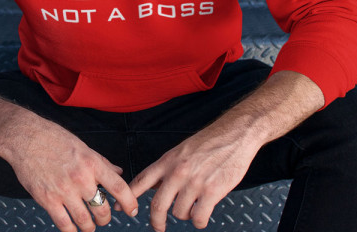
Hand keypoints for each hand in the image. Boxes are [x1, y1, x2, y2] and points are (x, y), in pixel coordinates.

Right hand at [6, 113, 138, 231]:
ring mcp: (64, 191)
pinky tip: (72, 228)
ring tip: (89, 225)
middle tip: (103, 217)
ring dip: (90, 227)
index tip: (132, 210)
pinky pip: (64, 225)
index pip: (118, 187)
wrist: (26, 138)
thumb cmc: (54, 138)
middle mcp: (81, 178)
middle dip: (105, 218)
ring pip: (85, 222)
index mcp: (92, 163)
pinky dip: (71, 231)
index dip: (129, 202)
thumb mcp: (82, 146)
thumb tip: (118, 171)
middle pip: (102, 210)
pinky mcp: (47, 200)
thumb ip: (101, 162)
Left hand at [127, 124, 259, 231]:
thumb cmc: (210, 141)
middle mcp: (178, 172)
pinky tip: (203, 214)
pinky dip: (199, 221)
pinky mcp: (212, 191)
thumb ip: (169, 168)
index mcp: (168, 160)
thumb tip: (156, 184)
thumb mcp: (182, 151)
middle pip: (157, 205)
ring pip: (179, 213)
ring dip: (185, 216)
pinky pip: (198, 218)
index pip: (142, 180)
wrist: (234, 134)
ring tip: (193, 208)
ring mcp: (194, 182)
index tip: (121, 208)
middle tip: (158, 227)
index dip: (129, 196)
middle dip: (156, 221)